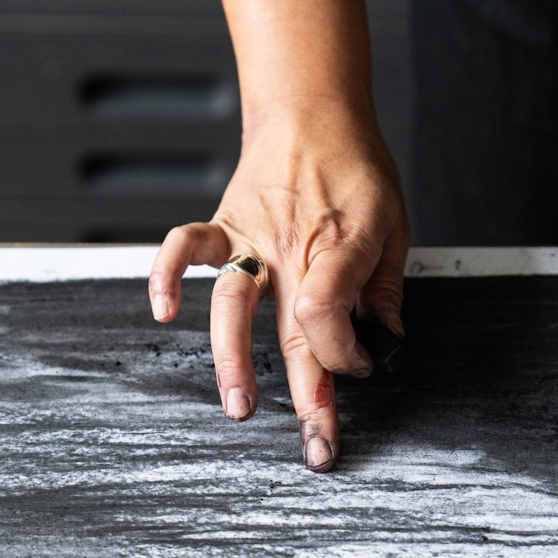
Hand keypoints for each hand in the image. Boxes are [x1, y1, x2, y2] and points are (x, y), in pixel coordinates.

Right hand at [148, 109, 408, 470]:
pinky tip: (163, 311)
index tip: (356, 370)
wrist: (312, 111)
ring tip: (239, 407)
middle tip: (316, 446)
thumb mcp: (394, 222)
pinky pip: (186, 248)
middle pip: (296, 329)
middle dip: (308, 395)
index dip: (346, 356)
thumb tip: (387, 341)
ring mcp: (252, 238)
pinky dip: (167, 275)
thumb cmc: (355, 167)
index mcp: (342, 247)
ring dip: (233, 358)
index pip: (333, 316)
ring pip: (234, 303)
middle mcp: (292, 247)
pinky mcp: (224, 227)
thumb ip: (387, 285)